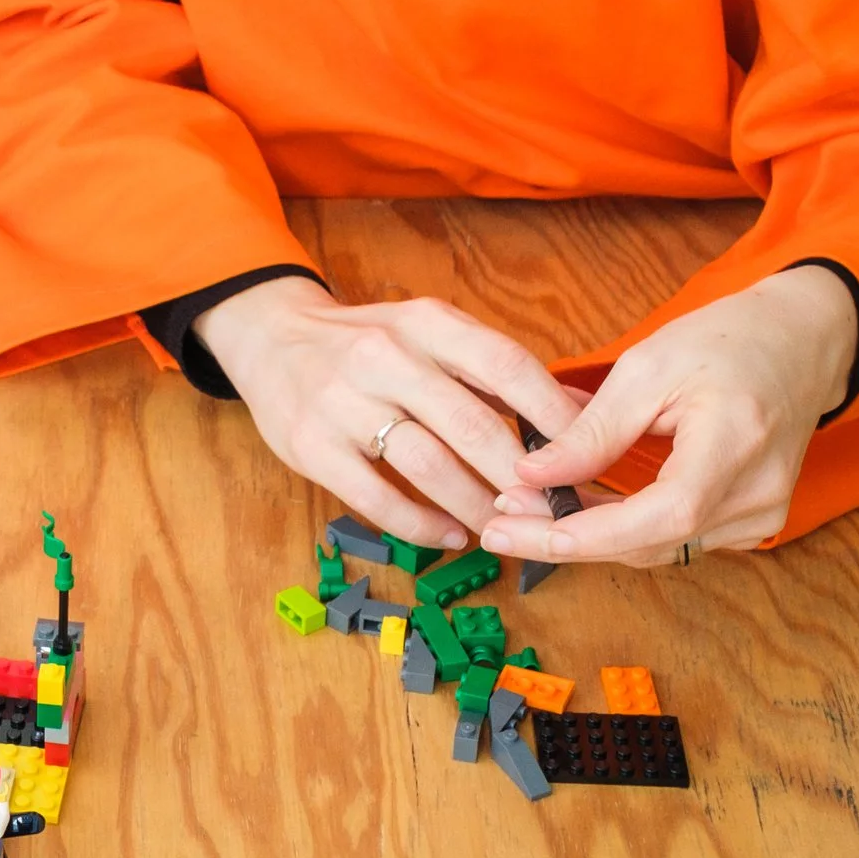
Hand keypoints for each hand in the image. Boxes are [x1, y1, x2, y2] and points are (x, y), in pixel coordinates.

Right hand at [192, 276, 588, 550]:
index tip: (587, 454)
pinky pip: (377, 498)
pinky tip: (450, 535)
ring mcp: (343, 402)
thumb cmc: (368, 342)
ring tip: (504, 528)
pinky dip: (421, 525)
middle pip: (471, 424)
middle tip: (552, 510)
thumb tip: (583, 412)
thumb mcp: (430, 333)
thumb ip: (496, 372)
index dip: (552, 414)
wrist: (271, 337)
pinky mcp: (312, 446)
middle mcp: (385, 356)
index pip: (505, 364)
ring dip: (476, 506)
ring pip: (427, 465)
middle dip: (520, 477)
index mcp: (426, 323)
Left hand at [482, 268, 858, 569]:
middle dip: (570, 538)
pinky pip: (676, 538)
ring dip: (592, 535)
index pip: (662, 516)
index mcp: (736, 444)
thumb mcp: (649, 366)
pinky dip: (624, 526)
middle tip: (501, 520)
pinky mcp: (752, 522)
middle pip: (651, 544)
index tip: (520, 531)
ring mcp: (761, 516)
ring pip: (658, 548)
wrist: (801, 341)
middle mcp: (758, 495)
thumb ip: (594, 429)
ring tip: (527, 510)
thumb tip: (533, 474)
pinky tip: (580, 503)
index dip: (588, 534)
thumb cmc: (729, 340)